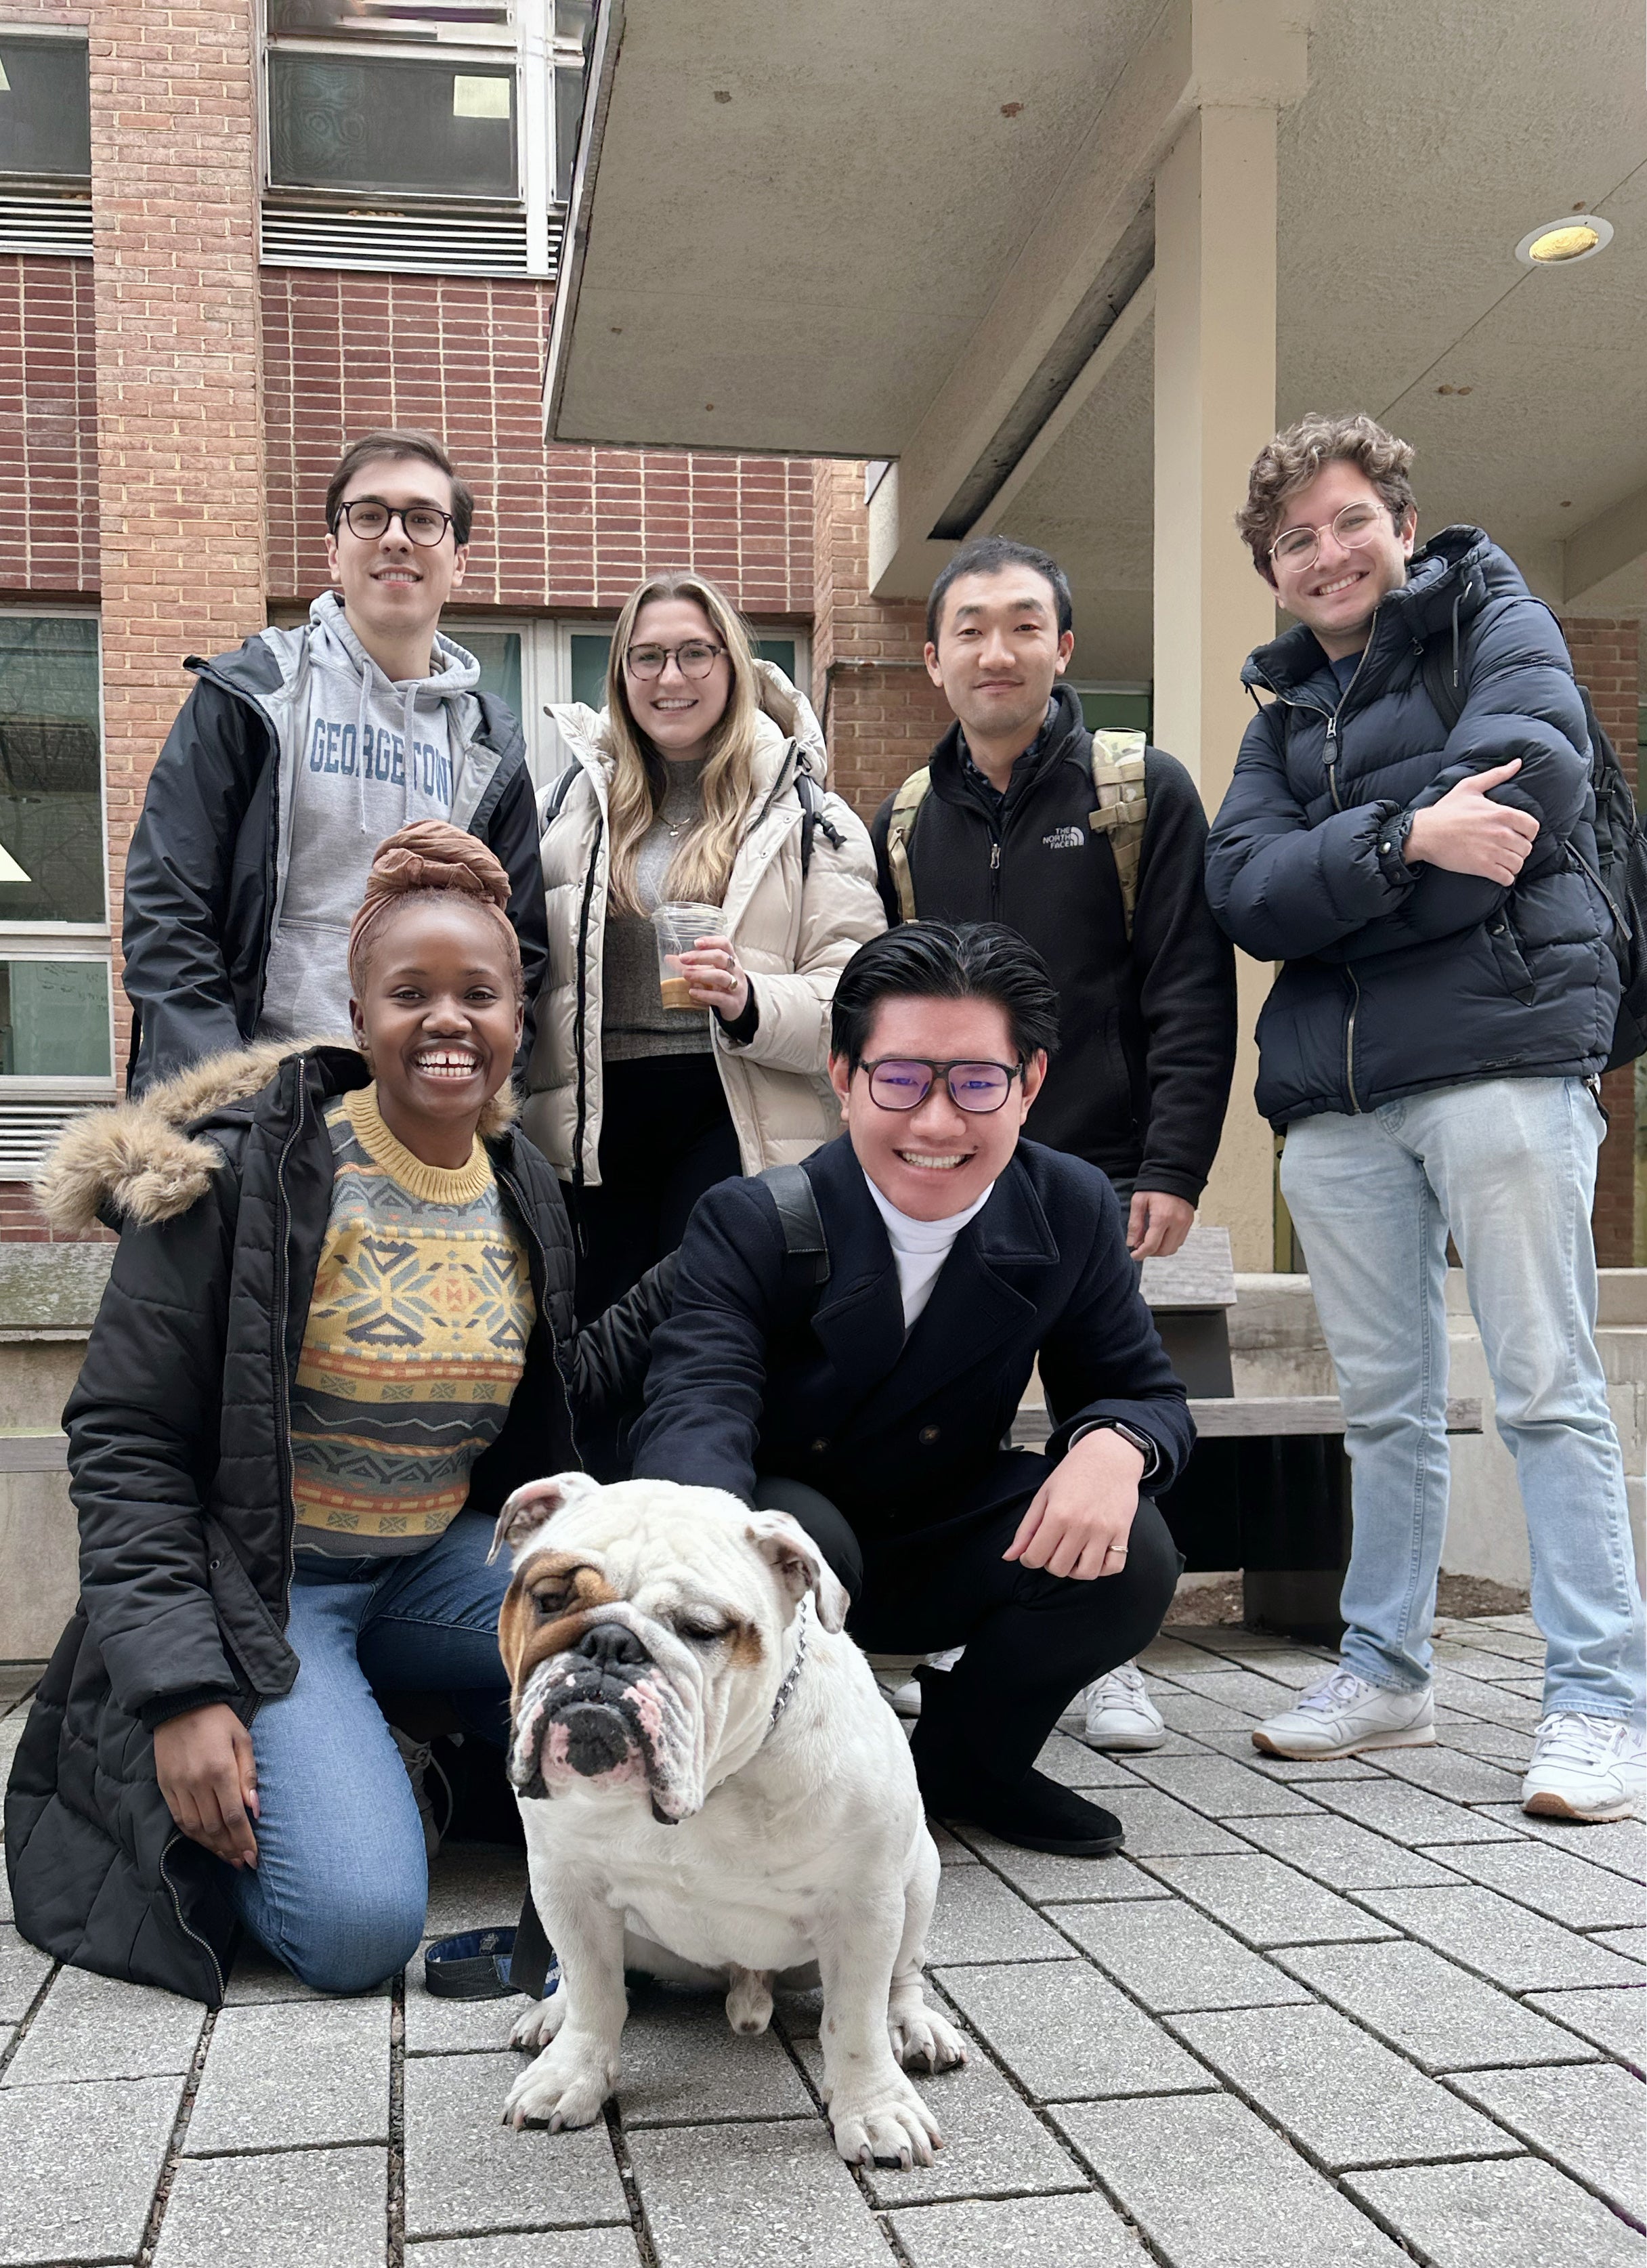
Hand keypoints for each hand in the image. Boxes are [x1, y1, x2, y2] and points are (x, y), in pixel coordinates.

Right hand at [153, 1702, 258, 1868]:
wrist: (179, 1704)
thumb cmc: (218, 1720)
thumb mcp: (242, 1739)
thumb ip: (249, 1774)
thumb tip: (256, 1809)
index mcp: (220, 1770)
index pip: (234, 1816)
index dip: (245, 1841)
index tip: (254, 1858)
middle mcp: (197, 1783)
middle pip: (215, 1827)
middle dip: (231, 1849)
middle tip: (242, 1862)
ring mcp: (178, 1787)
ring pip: (196, 1828)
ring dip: (213, 1847)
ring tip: (227, 1857)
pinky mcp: (165, 1787)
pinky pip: (180, 1819)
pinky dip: (193, 1835)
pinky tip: (206, 1841)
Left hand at [677, 937, 749, 1021]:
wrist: (740, 1006)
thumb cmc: (723, 984)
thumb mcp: (712, 971)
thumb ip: (692, 965)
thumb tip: (669, 958)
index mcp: (731, 959)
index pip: (725, 944)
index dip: (711, 941)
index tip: (696, 943)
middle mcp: (735, 971)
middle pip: (721, 958)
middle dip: (701, 957)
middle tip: (683, 958)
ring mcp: (735, 987)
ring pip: (721, 977)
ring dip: (701, 974)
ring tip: (685, 975)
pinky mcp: (732, 1003)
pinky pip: (719, 997)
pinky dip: (704, 994)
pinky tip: (692, 992)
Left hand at [1003, 1427, 1143, 1580]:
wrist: (1110, 1456)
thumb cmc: (1075, 1473)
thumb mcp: (1044, 1495)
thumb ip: (1026, 1528)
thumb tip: (1009, 1557)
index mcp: (1058, 1514)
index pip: (1035, 1557)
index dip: (1029, 1559)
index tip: (1032, 1552)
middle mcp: (1081, 1526)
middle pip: (1059, 1568)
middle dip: (1050, 1563)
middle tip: (1053, 1549)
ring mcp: (1104, 1531)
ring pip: (1086, 1573)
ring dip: (1076, 1569)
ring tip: (1073, 1554)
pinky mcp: (1123, 1533)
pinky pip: (1114, 1566)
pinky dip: (1103, 1568)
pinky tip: (1094, 1555)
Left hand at [1127, 1189, 1193, 1259]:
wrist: (1175, 1173)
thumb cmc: (1154, 1185)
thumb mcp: (1139, 1201)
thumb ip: (1135, 1224)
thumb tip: (1132, 1243)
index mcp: (1162, 1217)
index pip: (1152, 1245)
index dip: (1141, 1254)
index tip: (1134, 1255)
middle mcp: (1177, 1222)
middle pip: (1163, 1250)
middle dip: (1150, 1253)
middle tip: (1140, 1247)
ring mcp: (1185, 1223)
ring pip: (1173, 1248)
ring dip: (1160, 1250)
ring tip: (1149, 1241)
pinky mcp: (1190, 1222)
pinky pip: (1179, 1241)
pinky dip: (1169, 1244)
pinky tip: (1160, 1236)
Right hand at [1404, 760, 1539, 883]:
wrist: (1424, 833)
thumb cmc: (1446, 810)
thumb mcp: (1470, 787)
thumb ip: (1497, 775)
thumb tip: (1517, 763)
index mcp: (1502, 813)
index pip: (1533, 828)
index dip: (1527, 833)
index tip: (1516, 835)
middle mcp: (1501, 833)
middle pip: (1526, 848)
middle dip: (1517, 850)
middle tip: (1506, 850)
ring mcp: (1492, 851)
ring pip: (1518, 864)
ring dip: (1511, 865)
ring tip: (1501, 862)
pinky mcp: (1482, 867)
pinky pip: (1507, 878)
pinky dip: (1504, 878)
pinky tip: (1497, 873)